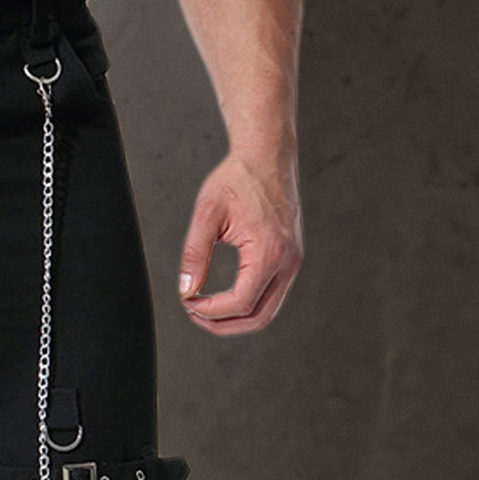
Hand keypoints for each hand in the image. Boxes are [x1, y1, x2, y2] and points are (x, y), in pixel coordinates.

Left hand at [177, 141, 302, 335]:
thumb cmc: (238, 178)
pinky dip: (248, 303)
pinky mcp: (290, 257)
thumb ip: (194, 254)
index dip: (211, 311)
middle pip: (259, 317)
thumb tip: (186, 290)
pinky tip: (224, 297)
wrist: (267, 155)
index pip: (241, 302)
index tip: (188, 302)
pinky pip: (271, 294)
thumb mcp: (207, 213)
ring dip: (236, 318)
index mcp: (269, 251)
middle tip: (194, 315)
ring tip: (205, 310)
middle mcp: (288, 260)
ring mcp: (292, 260)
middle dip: (224, 324)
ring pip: (267, 310)